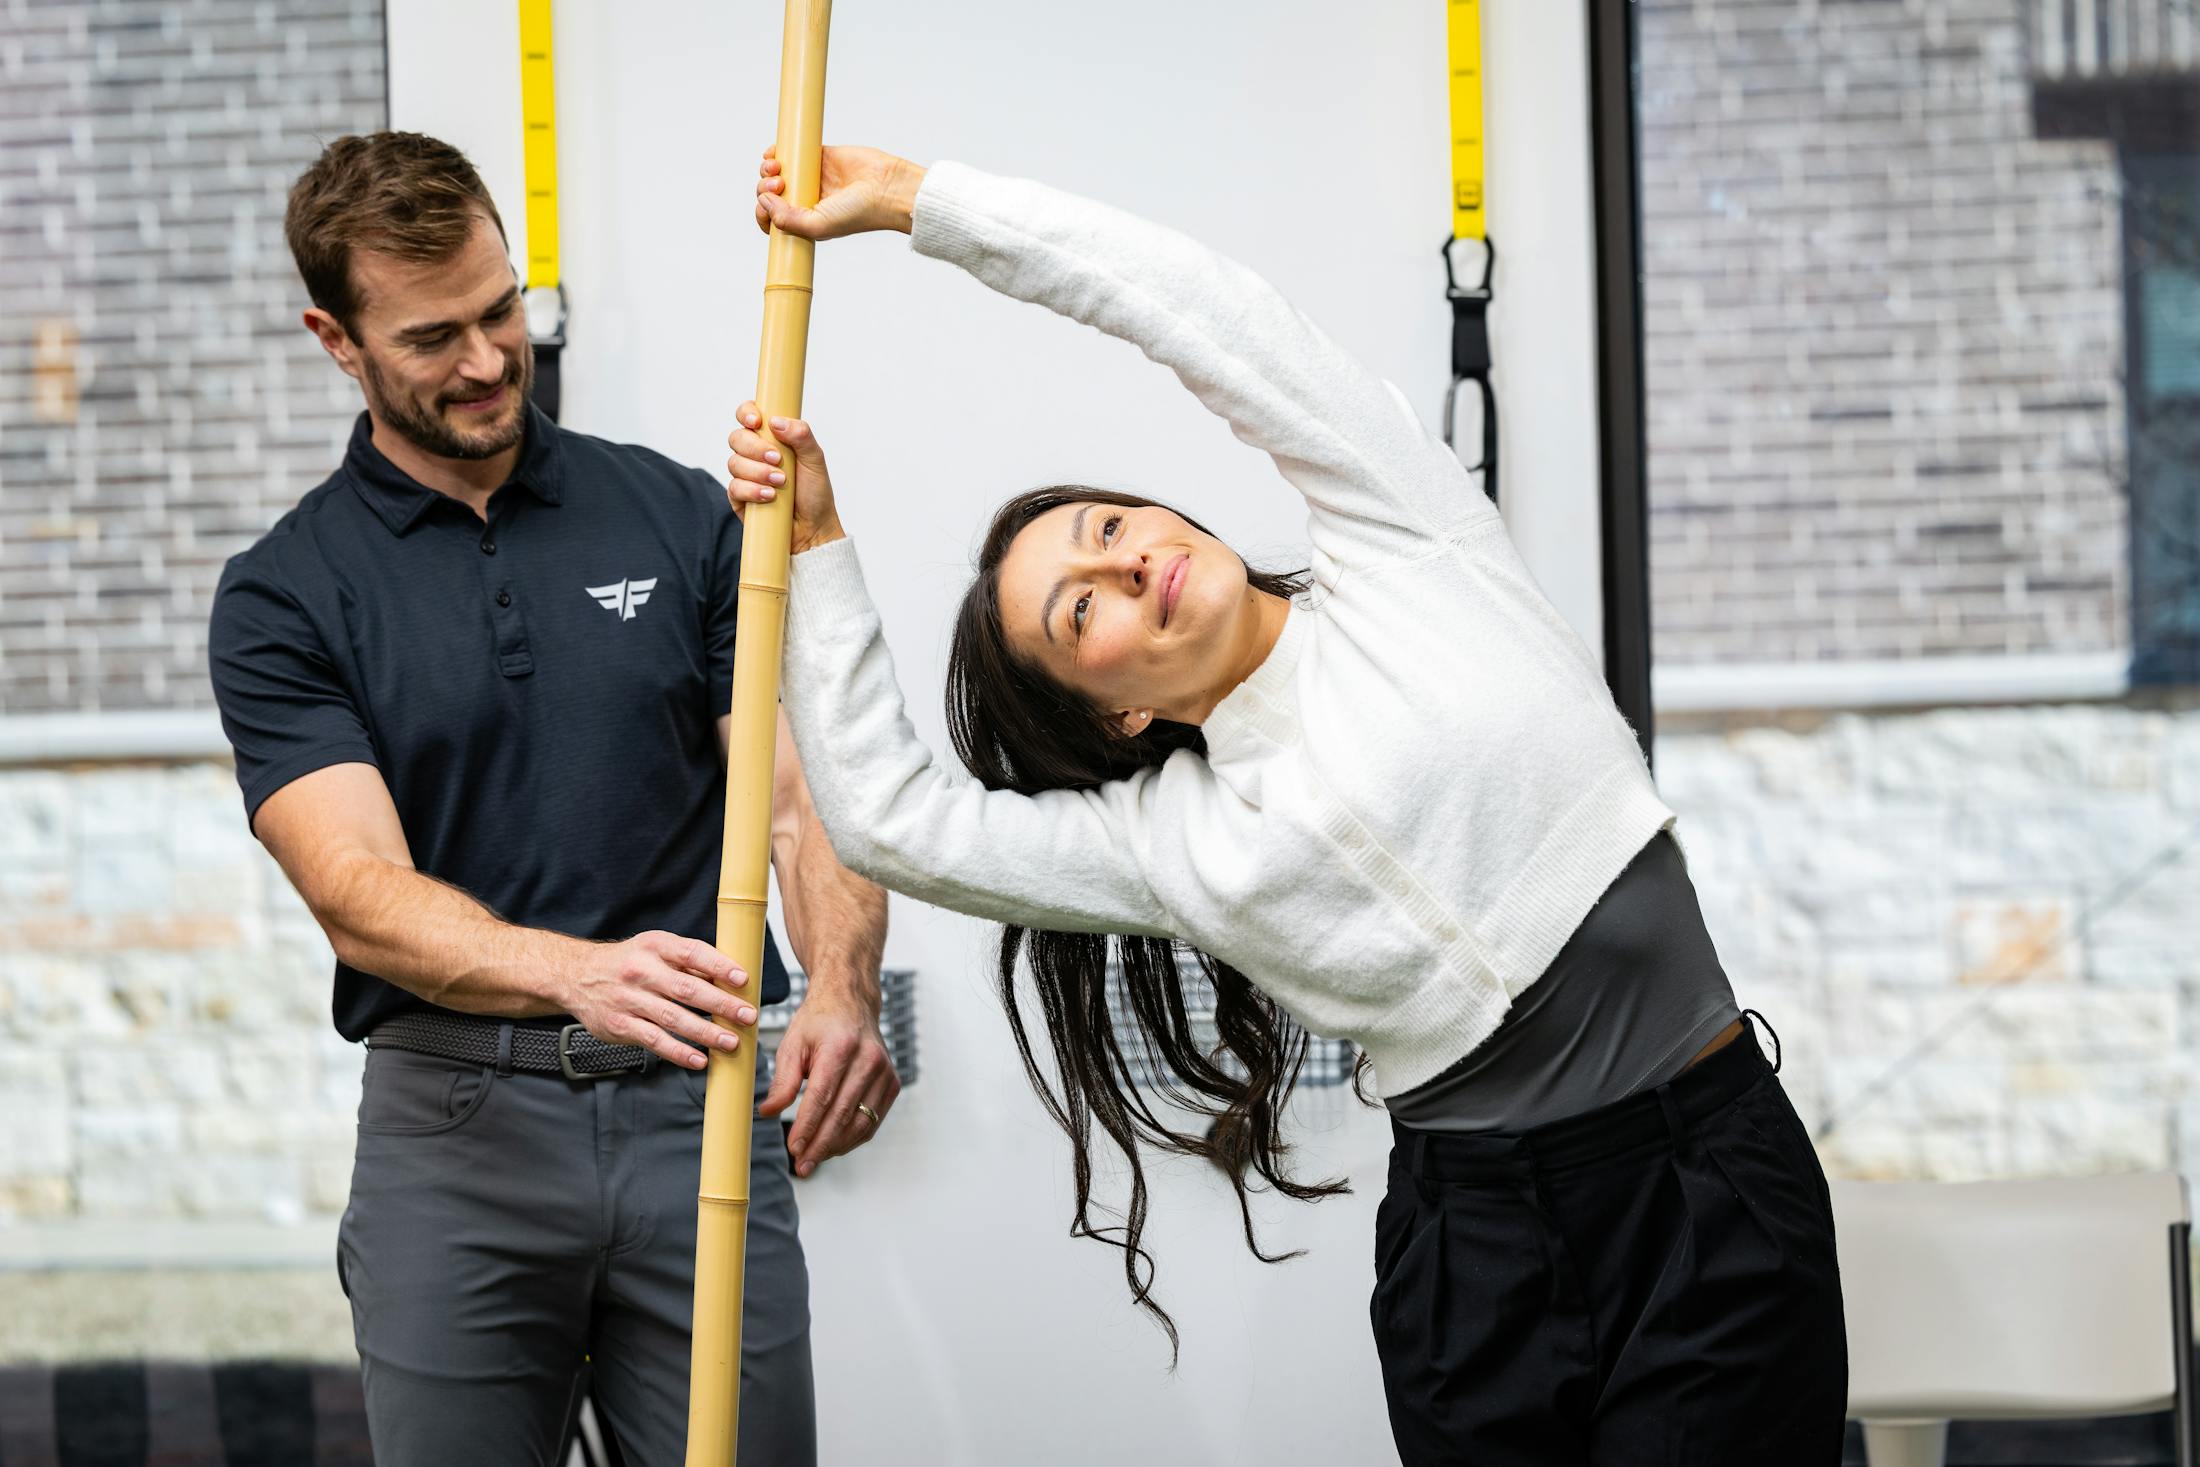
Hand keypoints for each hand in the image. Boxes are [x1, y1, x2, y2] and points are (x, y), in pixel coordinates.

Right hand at [560, 931, 755, 1069]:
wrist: (577, 976)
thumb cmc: (628, 962)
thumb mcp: (654, 949)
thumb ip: (689, 962)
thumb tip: (731, 978)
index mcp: (655, 946)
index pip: (691, 953)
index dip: (719, 966)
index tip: (743, 979)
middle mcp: (641, 971)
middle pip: (687, 989)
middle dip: (721, 1004)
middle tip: (747, 1016)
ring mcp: (629, 1000)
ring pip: (673, 1018)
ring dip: (705, 1032)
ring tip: (730, 1041)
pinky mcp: (620, 1025)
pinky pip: (654, 1041)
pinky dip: (678, 1052)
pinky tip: (699, 1060)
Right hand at [726, 400, 844, 553]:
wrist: (813, 528)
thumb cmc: (815, 493)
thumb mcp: (815, 460)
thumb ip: (801, 435)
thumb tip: (776, 421)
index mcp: (772, 438)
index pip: (749, 416)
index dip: (746, 413)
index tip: (757, 421)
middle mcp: (755, 454)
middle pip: (737, 437)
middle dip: (755, 447)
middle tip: (777, 459)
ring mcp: (745, 475)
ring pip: (734, 462)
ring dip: (758, 471)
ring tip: (780, 482)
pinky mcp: (739, 497)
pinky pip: (734, 487)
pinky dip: (752, 490)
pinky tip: (769, 496)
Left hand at [753, 144, 925, 239]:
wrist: (887, 188)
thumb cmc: (860, 213)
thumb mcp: (819, 226)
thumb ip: (788, 220)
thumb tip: (763, 201)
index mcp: (806, 222)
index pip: (774, 221)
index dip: (763, 213)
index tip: (765, 206)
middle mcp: (807, 201)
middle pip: (771, 195)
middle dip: (765, 188)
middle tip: (779, 184)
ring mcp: (812, 178)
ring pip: (776, 173)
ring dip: (767, 169)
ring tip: (777, 168)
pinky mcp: (819, 156)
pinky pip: (790, 152)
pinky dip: (776, 151)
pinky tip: (775, 154)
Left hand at [759, 982, 899, 1176]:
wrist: (852, 1002)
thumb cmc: (819, 1022)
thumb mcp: (793, 1044)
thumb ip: (782, 1080)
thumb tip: (769, 1112)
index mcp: (841, 1046)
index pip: (823, 1096)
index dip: (807, 1126)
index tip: (794, 1149)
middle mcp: (869, 1059)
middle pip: (843, 1114)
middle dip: (820, 1144)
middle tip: (802, 1166)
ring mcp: (885, 1072)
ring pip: (862, 1122)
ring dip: (837, 1146)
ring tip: (814, 1160)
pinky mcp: (893, 1083)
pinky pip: (874, 1120)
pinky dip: (854, 1138)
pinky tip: (834, 1146)